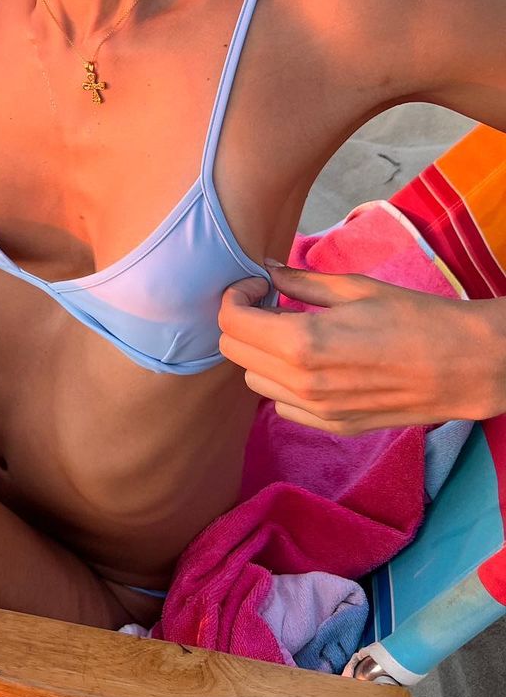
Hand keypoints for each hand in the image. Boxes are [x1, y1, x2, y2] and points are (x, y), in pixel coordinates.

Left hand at [219, 265, 505, 434]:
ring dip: (260, 353)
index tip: (257, 285)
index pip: (232, 322)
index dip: (236, 296)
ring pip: (254, 380)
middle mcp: (302, 384)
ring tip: (290, 331)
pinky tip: (309, 361)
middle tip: (269, 303)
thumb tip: (268, 270)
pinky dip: (282, 381)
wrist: (465, 366)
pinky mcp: (335, 427)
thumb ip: (301, 282)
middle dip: (242, 322)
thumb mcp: (354, 288)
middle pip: (234, 352)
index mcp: (302, 343)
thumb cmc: (413, 318)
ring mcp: (318, 411)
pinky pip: (282, 405)